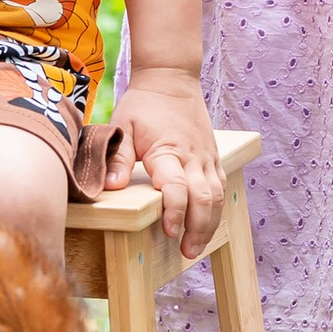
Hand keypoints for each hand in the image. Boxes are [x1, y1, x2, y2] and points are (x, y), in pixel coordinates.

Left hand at [112, 65, 223, 258]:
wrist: (171, 79)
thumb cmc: (143, 105)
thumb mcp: (122, 127)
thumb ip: (118, 158)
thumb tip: (111, 186)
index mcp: (169, 150)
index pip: (177, 187)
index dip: (175, 211)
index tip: (169, 231)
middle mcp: (194, 156)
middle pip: (204, 198)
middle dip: (198, 228)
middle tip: (186, 252)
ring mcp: (207, 157)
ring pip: (217, 196)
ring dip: (210, 224)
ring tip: (196, 247)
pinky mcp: (214, 157)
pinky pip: (221, 187)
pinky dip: (216, 209)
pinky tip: (207, 226)